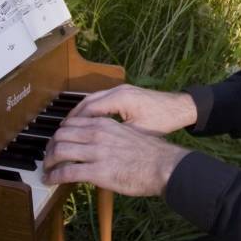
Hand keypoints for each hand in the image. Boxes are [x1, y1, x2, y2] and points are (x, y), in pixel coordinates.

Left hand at [42, 116, 189, 196]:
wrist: (162, 165)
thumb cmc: (149, 153)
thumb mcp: (126, 134)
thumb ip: (109, 135)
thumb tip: (97, 144)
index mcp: (104, 123)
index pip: (71, 123)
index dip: (59, 133)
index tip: (56, 142)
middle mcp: (96, 133)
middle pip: (61, 134)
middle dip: (50, 147)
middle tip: (48, 157)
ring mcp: (96, 151)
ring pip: (60, 151)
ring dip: (49, 161)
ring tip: (46, 169)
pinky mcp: (97, 171)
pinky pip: (67, 171)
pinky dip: (54, 176)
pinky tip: (50, 180)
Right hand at [67, 84, 197, 135]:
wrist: (180, 108)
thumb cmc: (163, 121)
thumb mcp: (139, 133)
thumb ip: (117, 138)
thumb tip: (96, 151)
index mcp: (120, 99)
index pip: (90, 109)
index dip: (75, 123)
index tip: (63, 136)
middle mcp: (118, 90)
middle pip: (87, 101)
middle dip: (73, 117)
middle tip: (60, 132)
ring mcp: (121, 89)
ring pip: (93, 99)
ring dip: (81, 113)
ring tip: (69, 128)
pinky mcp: (125, 93)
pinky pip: (101, 99)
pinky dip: (91, 110)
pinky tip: (87, 123)